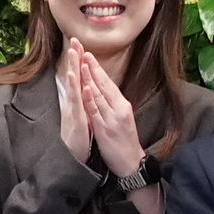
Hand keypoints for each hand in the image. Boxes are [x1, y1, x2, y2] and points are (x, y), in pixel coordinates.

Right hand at [54, 42, 93, 166]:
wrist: (74, 158)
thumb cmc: (79, 139)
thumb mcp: (83, 118)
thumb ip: (81, 104)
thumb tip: (83, 92)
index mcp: (78, 102)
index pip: (80, 78)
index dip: (79, 62)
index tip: (80, 47)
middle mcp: (73, 104)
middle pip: (74, 78)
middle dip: (74, 59)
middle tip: (74, 40)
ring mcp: (73, 110)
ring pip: (73, 86)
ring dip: (72, 68)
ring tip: (72, 53)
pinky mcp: (74, 119)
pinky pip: (75, 102)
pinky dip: (74, 88)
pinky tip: (73, 77)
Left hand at [76, 46, 147, 176]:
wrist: (131, 162)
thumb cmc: (124, 141)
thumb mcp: (121, 119)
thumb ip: (113, 105)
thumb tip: (104, 93)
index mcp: (122, 105)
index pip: (108, 83)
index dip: (97, 69)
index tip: (88, 54)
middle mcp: (118, 108)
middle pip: (104, 85)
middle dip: (92, 67)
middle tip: (83, 51)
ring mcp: (112, 118)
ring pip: (99, 95)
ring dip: (90, 78)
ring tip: (82, 63)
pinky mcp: (105, 129)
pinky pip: (96, 112)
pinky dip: (90, 99)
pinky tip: (85, 89)